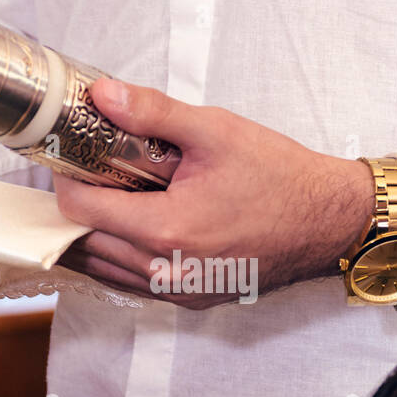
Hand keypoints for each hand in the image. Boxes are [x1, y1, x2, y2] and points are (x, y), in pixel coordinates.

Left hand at [54, 79, 373, 308]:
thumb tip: (103, 96)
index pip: (80, 209)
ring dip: (95, 236)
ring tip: (108, 198)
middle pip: (85, 243)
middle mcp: (167, 270)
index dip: (67, 179)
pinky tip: (132, 229)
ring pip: (105, 269)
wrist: (329, 221)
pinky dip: (121, 258)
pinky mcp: (193, 300)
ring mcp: (180, 292)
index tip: (72, 158)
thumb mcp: (215, 131)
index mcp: (167, 229)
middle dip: (78, 207)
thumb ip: (153, 112)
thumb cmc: (281, 178)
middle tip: (88, 173)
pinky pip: (135, 284)